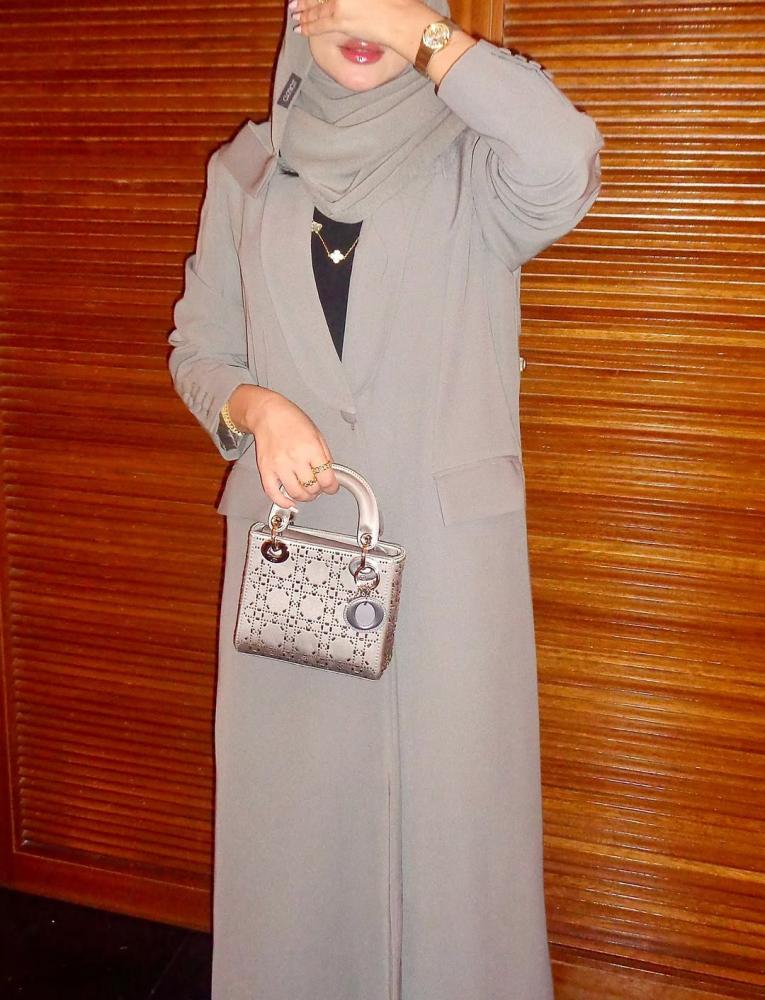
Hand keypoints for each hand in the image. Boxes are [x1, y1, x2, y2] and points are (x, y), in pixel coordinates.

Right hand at [227, 384, 338, 506]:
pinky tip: (289, 501)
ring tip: (306, 492)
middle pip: (312, 488)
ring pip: (295, 493)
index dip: (332, 487)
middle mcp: (295, 458)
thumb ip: (324, 456)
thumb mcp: (317, 434)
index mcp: (311, 448)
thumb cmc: (291, 419)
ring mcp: (279, 466)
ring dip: (304, 497)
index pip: (327, 479)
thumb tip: (330, 474)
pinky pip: (273, 493)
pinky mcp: (265, 470)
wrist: (267, 413)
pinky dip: (282, 501)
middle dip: (318, 490)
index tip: (332, 487)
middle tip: (318, 486)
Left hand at [289, 0, 436, 56]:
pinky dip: (307, 24)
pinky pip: (318, 22)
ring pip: (315, 5)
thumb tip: (350, 3)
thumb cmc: (399, 2)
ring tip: (294, 11)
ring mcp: (340, 0)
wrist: (404, 19)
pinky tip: (299, 26)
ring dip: (302, 10)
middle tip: (294, 2)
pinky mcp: (339, 17)